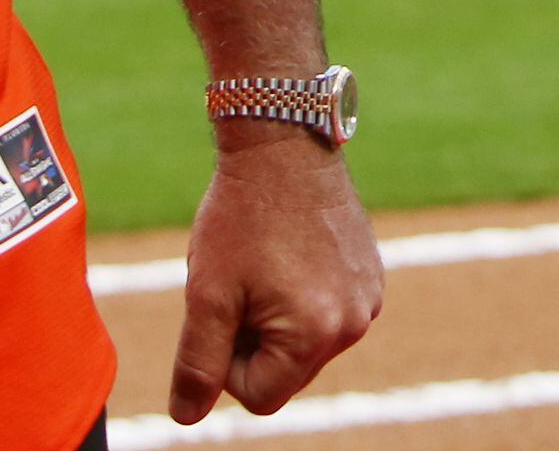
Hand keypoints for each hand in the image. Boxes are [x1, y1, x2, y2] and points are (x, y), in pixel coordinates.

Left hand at [167, 129, 381, 422]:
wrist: (283, 142)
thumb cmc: (240, 216)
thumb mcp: (207, 292)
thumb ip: (197, 362)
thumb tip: (186, 417)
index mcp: (316, 334)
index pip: (260, 395)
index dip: (227, 361)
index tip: (223, 307)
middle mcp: (355, 323)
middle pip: (288, 373)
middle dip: (255, 341)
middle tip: (240, 284)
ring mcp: (370, 298)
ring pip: (308, 344)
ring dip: (279, 320)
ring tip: (265, 264)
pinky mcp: (372, 274)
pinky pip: (330, 313)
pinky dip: (304, 297)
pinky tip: (289, 253)